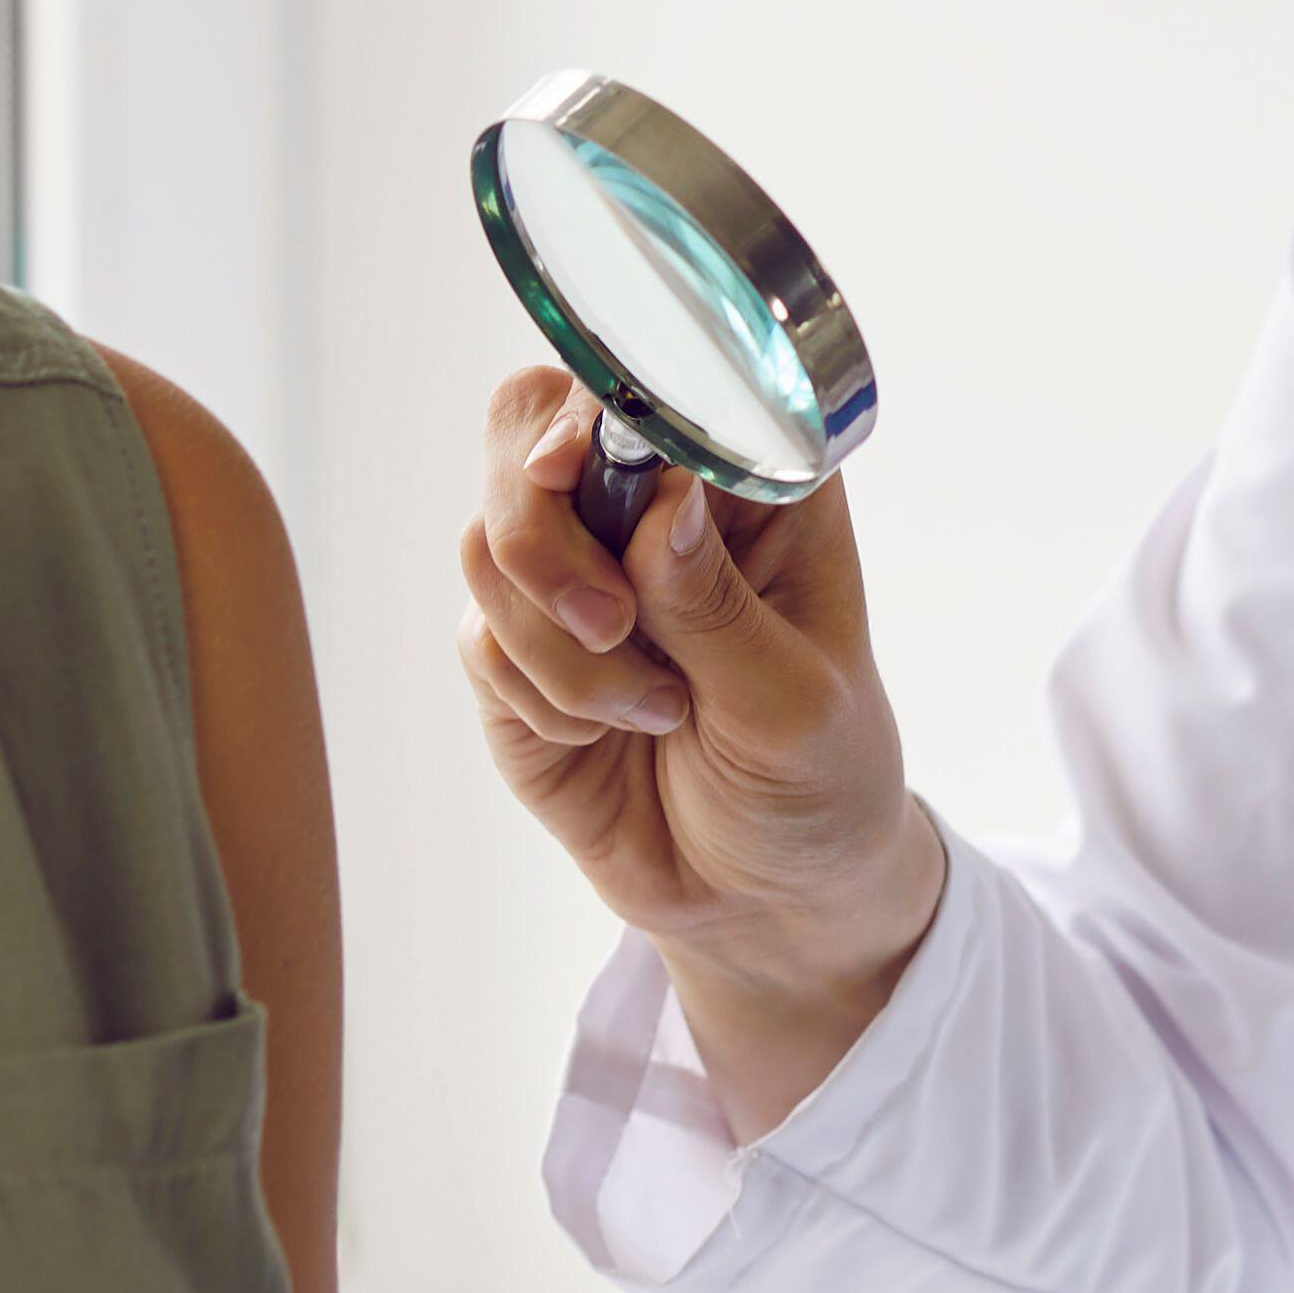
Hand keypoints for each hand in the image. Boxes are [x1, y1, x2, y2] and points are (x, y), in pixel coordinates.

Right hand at [456, 372, 943, 1126]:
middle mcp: (649, 507)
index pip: (647, 388)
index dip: (588, 412)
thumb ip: (718, 606)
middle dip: (543, 540)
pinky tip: (606, 737)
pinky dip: (538, 701)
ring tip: (655, 713)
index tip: (566, 470)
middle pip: (524, 434)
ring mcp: (572, 574)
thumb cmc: (816, 783)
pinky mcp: (516, 652)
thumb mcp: (794, 703)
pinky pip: (477, 641)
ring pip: (486, 546)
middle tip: (610, 625)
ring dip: (561, 652)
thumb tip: (662, 502)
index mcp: (746, 484)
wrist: (765, 904)